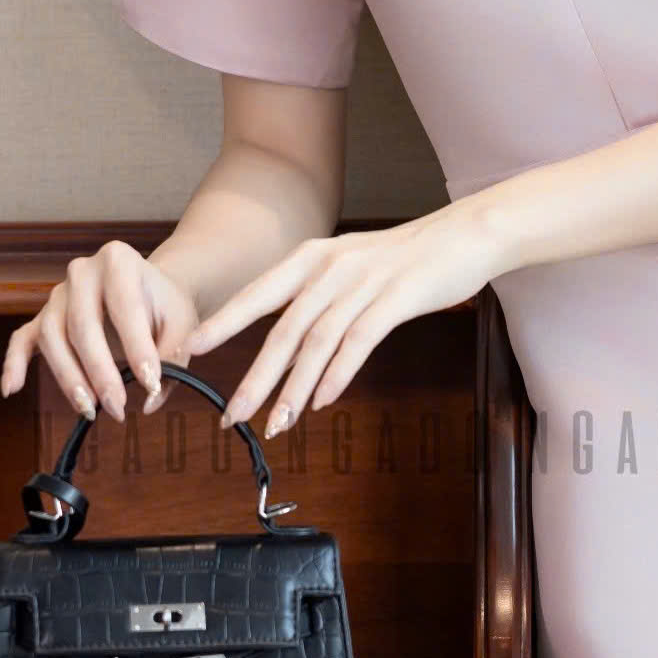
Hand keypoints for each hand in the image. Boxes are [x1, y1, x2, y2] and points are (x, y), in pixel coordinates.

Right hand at [0, 240, 202, 421]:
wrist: (150, 289)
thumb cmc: (166, 306)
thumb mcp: (182, 324)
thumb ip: (174, 358)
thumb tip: (150, 400)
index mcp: (119, 261)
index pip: (124, 307)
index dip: (137, 347)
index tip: (151, 383)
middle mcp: (82, 272)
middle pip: (81, 325)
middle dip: (99, 372)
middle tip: (118, 407)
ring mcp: (58, 294)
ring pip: (52, 336)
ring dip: (68, 377)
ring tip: (89, 411)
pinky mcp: (44, 316)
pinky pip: (21, 339)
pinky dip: (14, 363)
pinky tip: (11, 389)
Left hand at [190, 205, 499, 437]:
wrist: (465, 234)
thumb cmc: (408, 259)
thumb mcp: (353, 271)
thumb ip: (318, 306)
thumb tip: (287, 356)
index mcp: (313, 257)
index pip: (257, 295)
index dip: (223, 323)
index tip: (191, 351)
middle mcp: (331, 267)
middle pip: (282, 329)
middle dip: (254, 377)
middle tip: (232, 414)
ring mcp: (364, 281)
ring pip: (317, 341)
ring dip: (293, 388)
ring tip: (277, 423)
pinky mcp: (397, 296)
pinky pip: (358, 341)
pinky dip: (337, 374)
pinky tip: (321, 402)